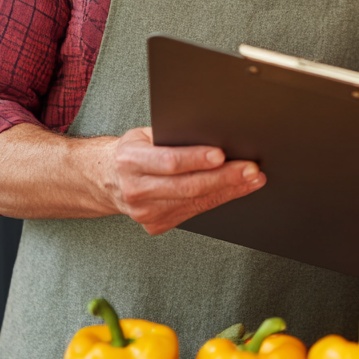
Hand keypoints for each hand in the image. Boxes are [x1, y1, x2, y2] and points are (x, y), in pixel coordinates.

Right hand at [107, 127, 264, 235]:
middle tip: (251, 170)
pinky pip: (193, 213)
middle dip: (224, 178)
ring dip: (229, 191)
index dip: (196, 159)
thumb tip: (212, 133)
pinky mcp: (156, 225)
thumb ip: (171, 136)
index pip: (169, 161)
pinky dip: (217, 201)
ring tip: (252, 180)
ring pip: (195, 202)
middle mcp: (136, 189)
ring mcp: (145, 212)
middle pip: (188, 186)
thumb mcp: (144, 135)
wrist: (106, 180)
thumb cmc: (132, 152)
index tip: (222, 155)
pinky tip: (235, 191)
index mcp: (130, 161)